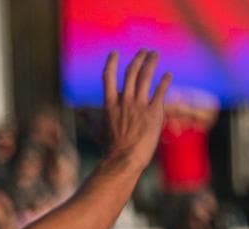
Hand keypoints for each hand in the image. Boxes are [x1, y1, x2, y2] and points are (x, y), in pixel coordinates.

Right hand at [102, 50, 170, 171]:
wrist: (125, 157)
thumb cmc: (111, 147)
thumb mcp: (97, 129)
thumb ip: (90, 117)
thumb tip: (80, 113)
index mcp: (110, 103)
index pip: (107, 76)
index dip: (111, 63)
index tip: (114, 53)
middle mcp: (124, 100)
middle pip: (131, 73)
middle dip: (138, 59)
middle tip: (144, 51)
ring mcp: (139, 105)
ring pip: (145, 78)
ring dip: (151, 63)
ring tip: (155, 54)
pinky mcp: (153, 113)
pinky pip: (160, 92)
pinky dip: (164, 82)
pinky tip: (168, 74)